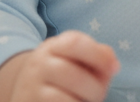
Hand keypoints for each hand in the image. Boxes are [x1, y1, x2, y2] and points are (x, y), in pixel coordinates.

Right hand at [0, 31, 118, 101]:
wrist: (24, 91)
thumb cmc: (60, 76)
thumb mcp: (74, 60)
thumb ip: (97, 57)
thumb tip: (113, 64)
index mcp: (52, 47)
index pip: (74, 43)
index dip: (98, 55)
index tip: (114, 68)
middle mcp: (38, 65)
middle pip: (75, 76)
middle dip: (96, 89)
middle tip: (99, 95)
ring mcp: (32, 89)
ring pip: (67, 100)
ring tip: (84, 101)